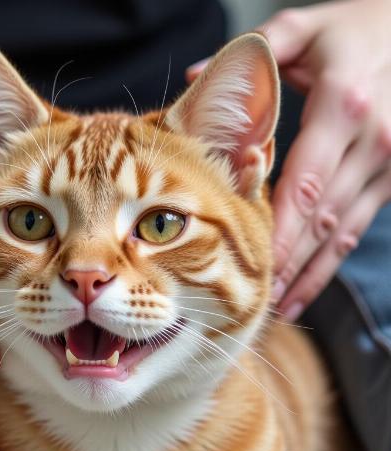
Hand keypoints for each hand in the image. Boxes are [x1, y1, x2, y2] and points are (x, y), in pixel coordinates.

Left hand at [259, 0, 390, 319]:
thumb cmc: (357, 31)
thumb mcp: (307, 29)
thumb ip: (256, 51)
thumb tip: (192, 76)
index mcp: (343, 106)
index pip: (304, 181)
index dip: (279, 228)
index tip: (252, 264)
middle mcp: (371, 141)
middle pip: (319, 216)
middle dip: (286, 262)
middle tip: (253, 301)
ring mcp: (387, 164)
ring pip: (340, 232)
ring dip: (306, 274)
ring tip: (275, 309)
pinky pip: (355, 230)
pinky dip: (328, 264)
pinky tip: (304, 290)